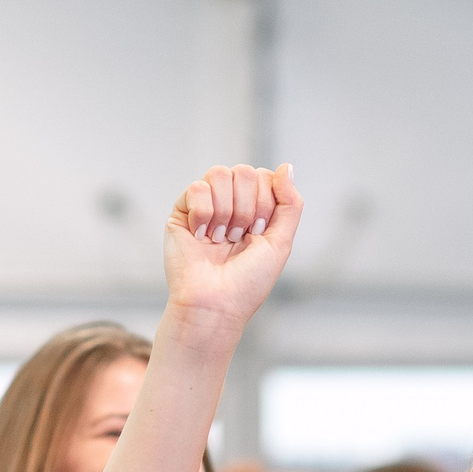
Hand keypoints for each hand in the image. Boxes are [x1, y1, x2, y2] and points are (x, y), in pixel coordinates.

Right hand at [163, 163, 303, 331]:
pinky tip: (201, 237)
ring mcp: (205, 205)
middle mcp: (231, 203)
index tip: (258, 232)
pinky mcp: (181, 211)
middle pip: (244, 171)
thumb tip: (287, 167)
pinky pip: (197, 188)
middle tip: (238, 238)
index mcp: (255, 209)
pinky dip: (204, 215)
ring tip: (220, 240)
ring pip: (220, 174)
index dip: (265, 202)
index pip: (265, 176)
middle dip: (246, 208)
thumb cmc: (247, 282)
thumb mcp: (281, 243)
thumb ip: (290, 204)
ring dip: (225, 212)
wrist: (215, 304)